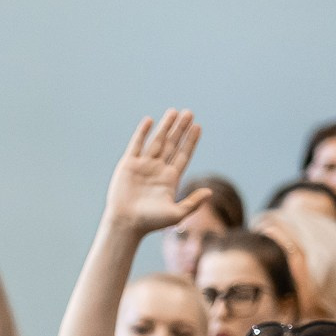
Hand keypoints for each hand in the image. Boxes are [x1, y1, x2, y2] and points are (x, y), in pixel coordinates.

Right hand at [101, 110, 209, 237]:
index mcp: (170, 178)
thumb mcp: (177, 214)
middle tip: (189, 113)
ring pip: (157, 141)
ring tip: (174, 112)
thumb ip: (193, 202)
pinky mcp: (128, 165)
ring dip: (165, 127)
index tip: (198, 127)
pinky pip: (136, 145)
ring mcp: (143, 166)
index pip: (183, 155)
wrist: (125, 224)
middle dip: (180, 129)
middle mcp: (157, 169)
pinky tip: (150, 121)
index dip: (191, 141)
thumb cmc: (150, 222)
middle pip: (172, 144)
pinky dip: (142, 133)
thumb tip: (210, 192)